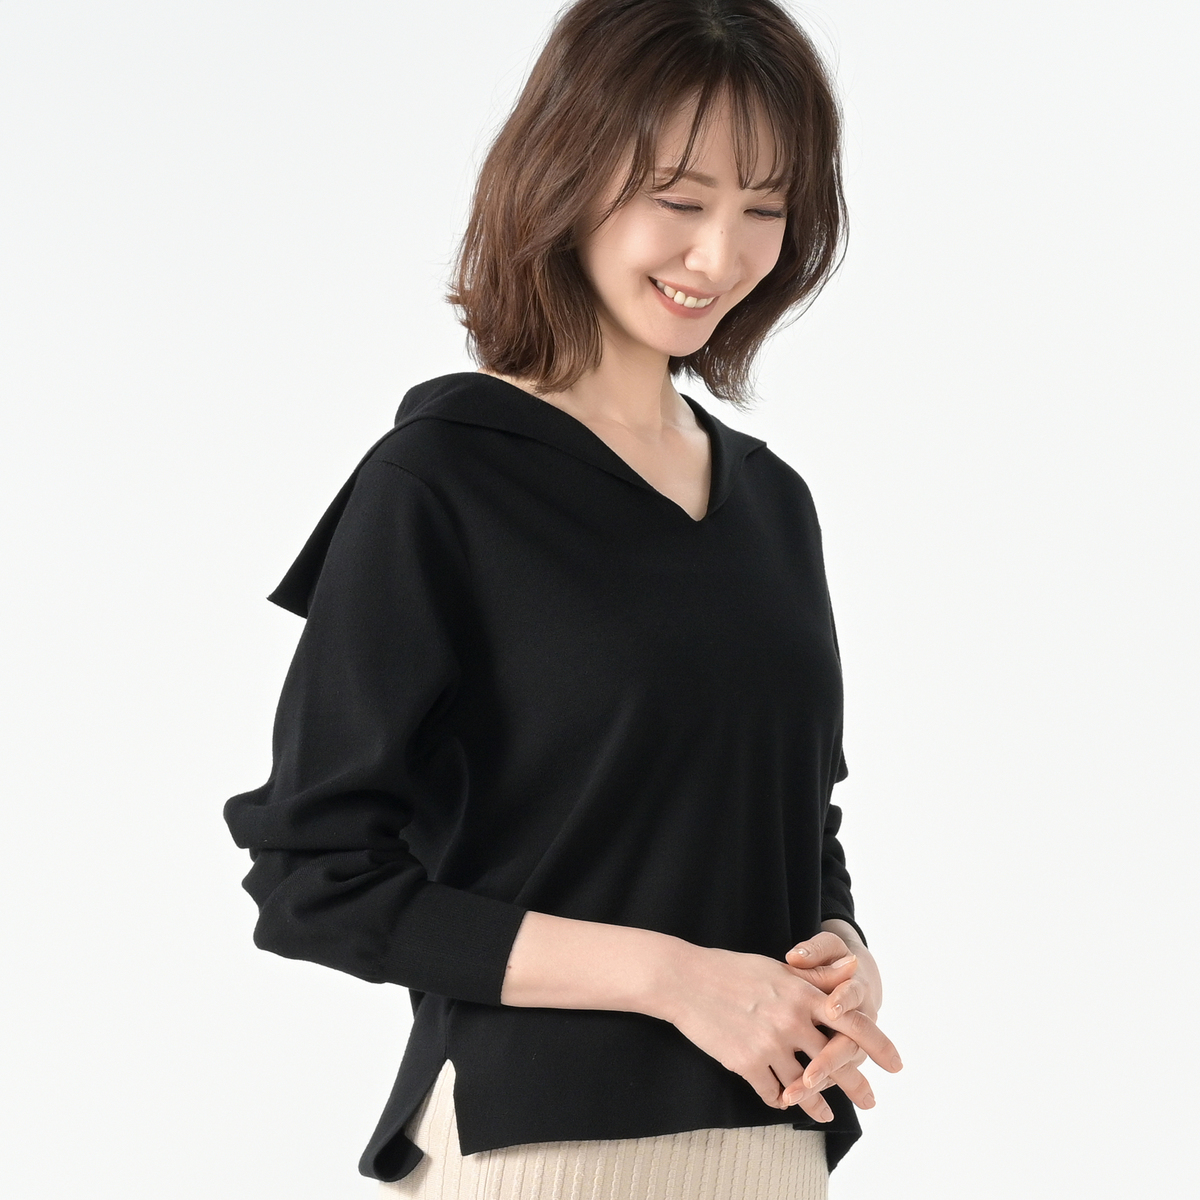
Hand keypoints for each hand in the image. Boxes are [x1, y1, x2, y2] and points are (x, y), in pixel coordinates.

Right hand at [659, 941, 901, 1124]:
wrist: (686, 981)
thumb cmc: (733, 970)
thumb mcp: (780, 968)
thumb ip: (818, 977)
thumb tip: (854, 969)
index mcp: (803, 994)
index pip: (853, 1024)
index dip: (879, 1045)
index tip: (896, 1065)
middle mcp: (791, 1021)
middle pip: (835, 1062)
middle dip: (856, 1085)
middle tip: (871, 1102)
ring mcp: (768, 1045)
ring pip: (805, 1085)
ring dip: (817, 1102)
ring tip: (827, 1114)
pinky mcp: (746, 1064)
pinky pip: (773, 1093)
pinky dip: (780, 1100)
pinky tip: (784, 1102)